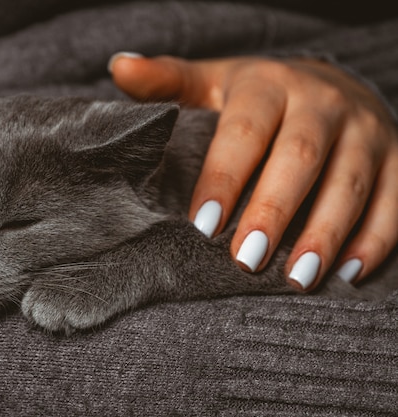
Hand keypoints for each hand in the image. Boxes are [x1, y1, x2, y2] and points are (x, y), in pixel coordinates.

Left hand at [109, 53, 397, 290]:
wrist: (326, 84)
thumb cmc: (255, 95)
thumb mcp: (210, 81)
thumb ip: (167, 81)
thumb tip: (119, 66)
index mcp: (268, 85)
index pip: (244, 132)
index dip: (223, 177)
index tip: (203, 224)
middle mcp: (322, 102)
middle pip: (300, 158)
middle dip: (275, 211)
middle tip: (247, 261)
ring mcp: (366, 130)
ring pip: (351, 183)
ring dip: (327, 233)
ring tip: (298, 278)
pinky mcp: (397, 156)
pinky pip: (394, 200)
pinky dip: (375, 239)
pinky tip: (347, 274)